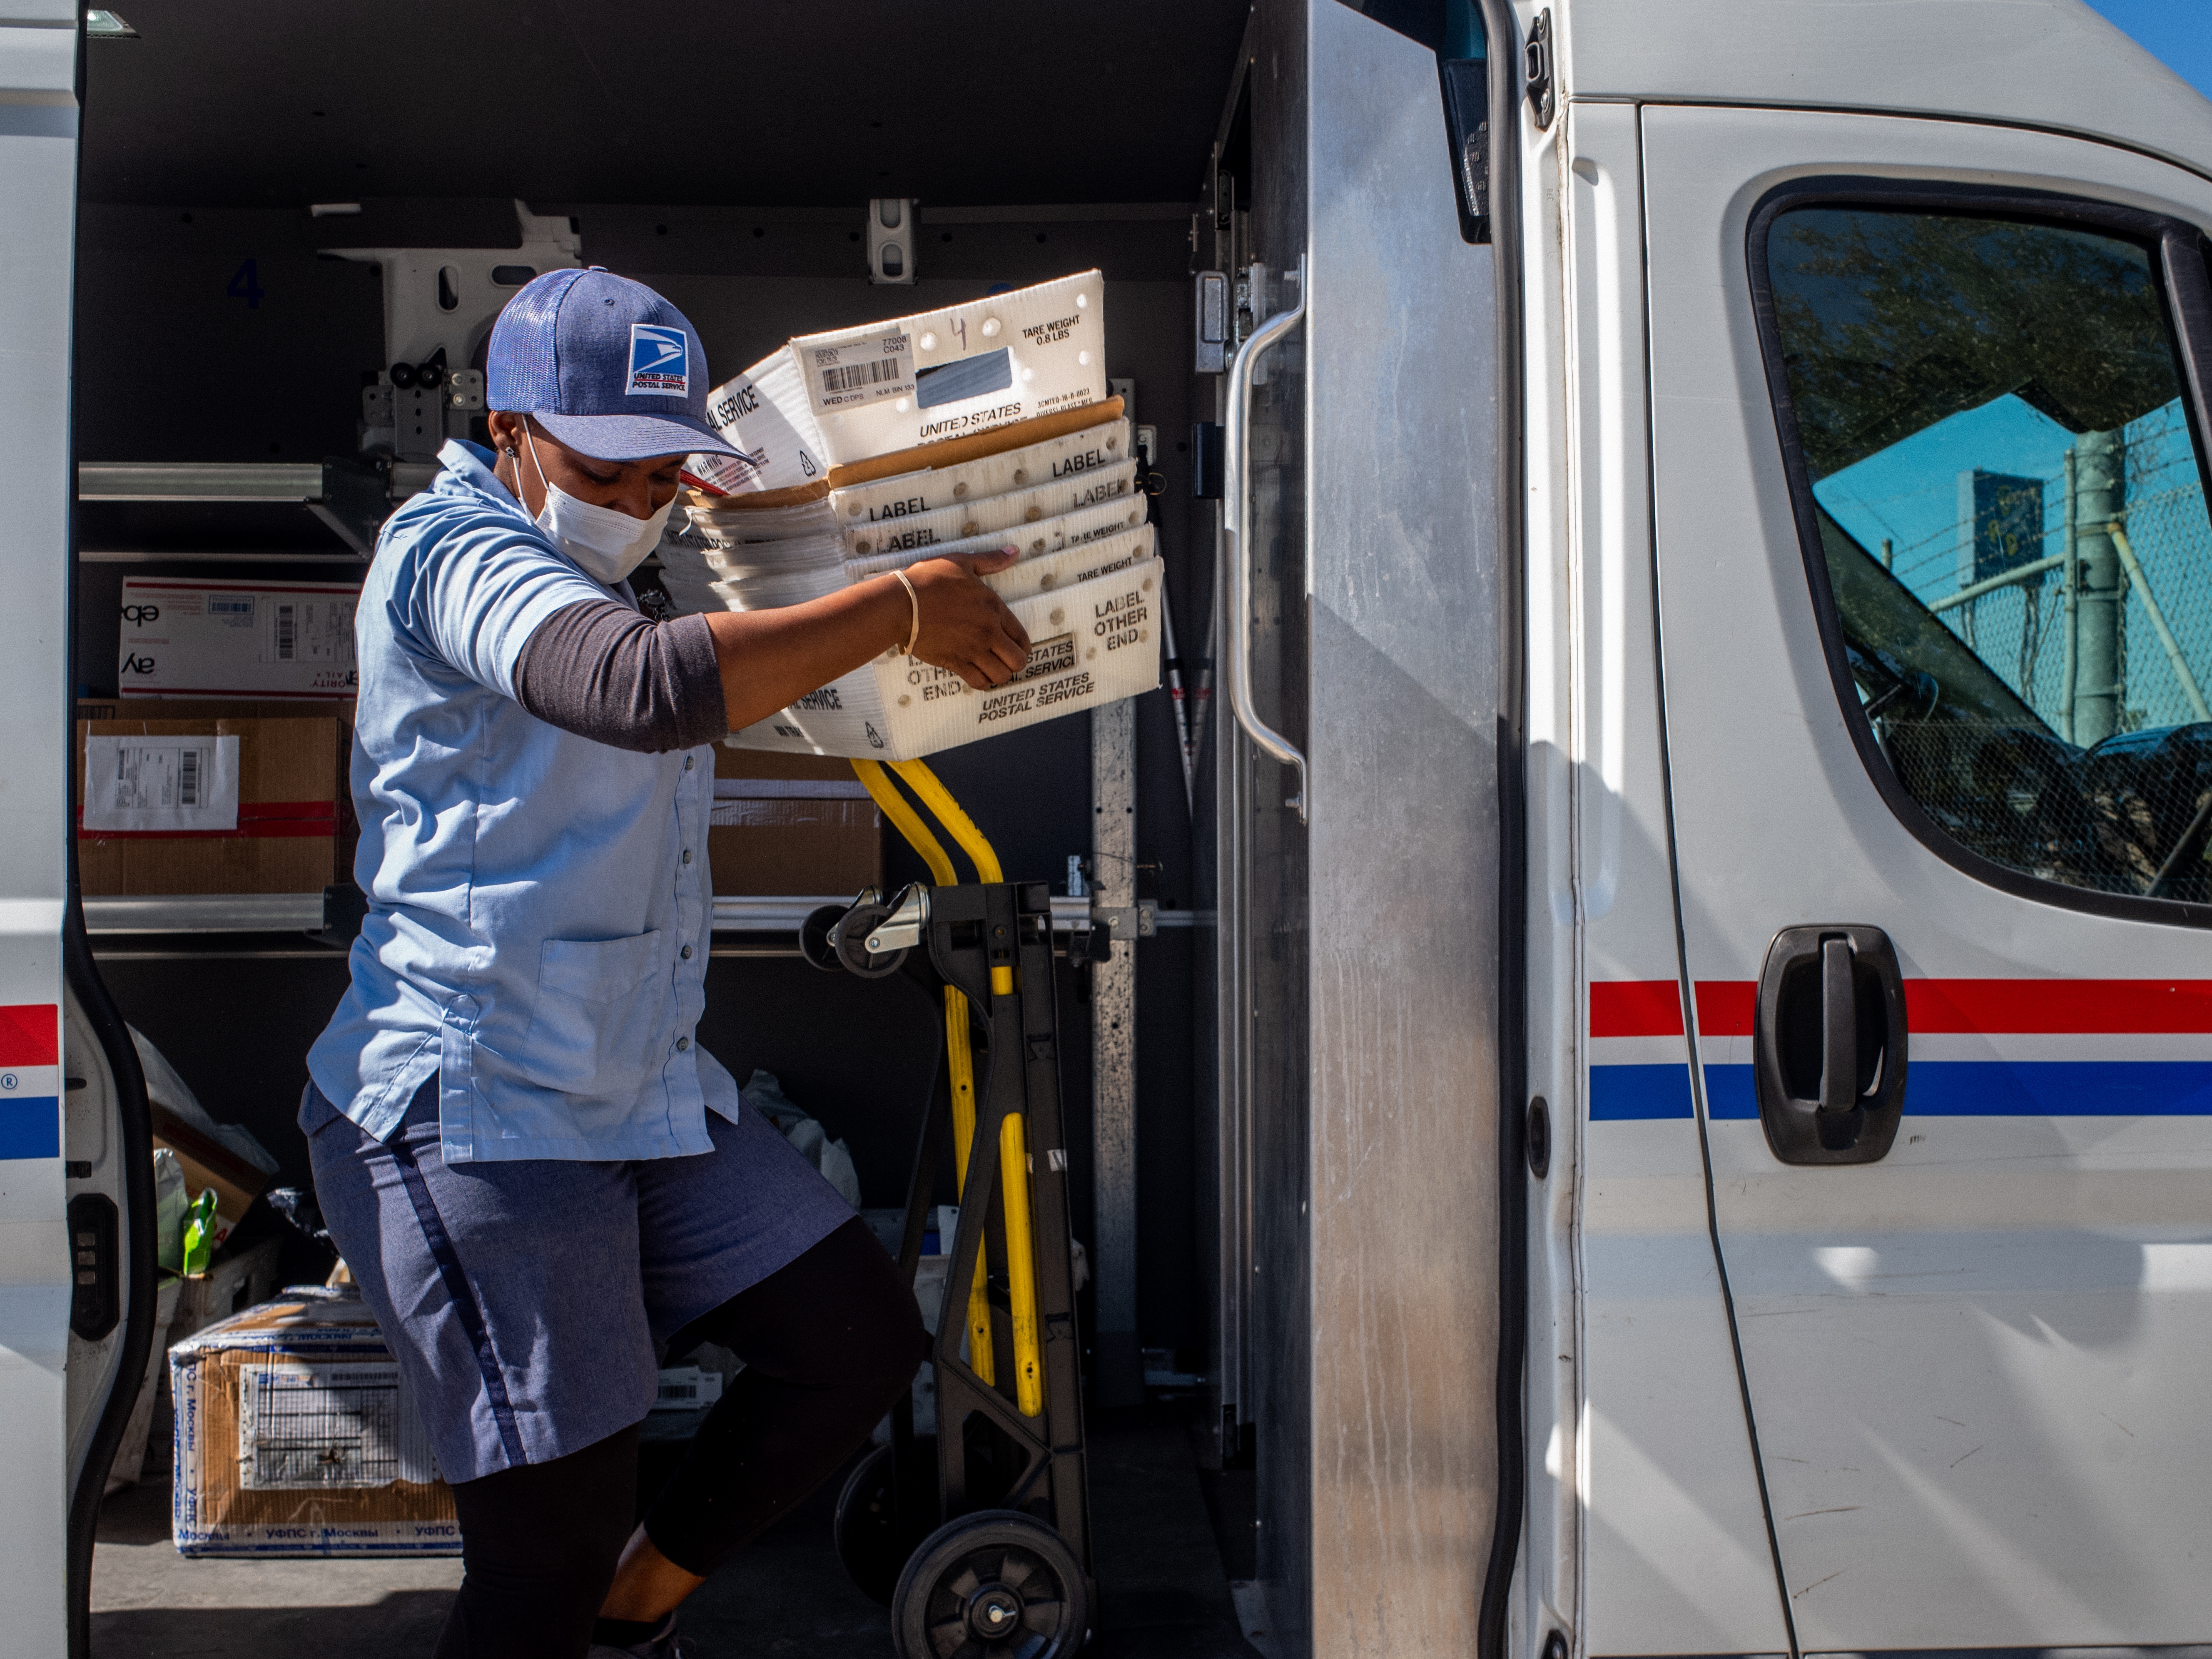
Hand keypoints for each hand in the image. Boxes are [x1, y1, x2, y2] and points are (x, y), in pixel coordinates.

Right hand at [902, 549, 1032, 688]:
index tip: (1016, 648)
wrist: (901, 602)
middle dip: (1014, 663)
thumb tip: (1014, 551)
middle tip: (1004, 659)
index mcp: (994, 609)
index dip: (1023, 647)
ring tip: (991, 668)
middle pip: (1017, 662)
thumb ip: (991, 560)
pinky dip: (981, 682)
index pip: (1022, 638)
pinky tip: (976, 674)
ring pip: (1000, 676)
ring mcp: (971, 649)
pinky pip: (978, 682)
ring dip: (999, 674)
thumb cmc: (930, 579)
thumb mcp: (963, 562)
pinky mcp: (954, 662)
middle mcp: (988, 632)